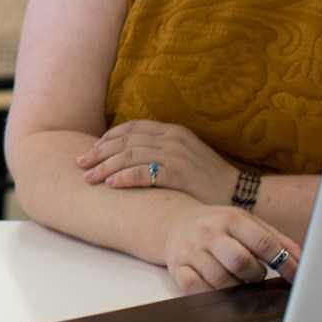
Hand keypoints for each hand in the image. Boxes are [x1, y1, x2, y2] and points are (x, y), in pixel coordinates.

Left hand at [78, 120, 238, 204]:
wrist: (240, 194)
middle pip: (125, 141)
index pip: (131, 128)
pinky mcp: (180, 173)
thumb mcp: (184, 156)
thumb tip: (129, 155)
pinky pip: (145, 173)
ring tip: (89, 178)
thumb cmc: (208, 179)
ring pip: (130, 155)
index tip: (91, 150)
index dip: (107, 138)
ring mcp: (176, 154)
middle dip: (99, 152)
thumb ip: (160, 150)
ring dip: (105, 167)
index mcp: (172, 131)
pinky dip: (125, 177)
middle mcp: (172, 138)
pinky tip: (111, 185)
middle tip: (80, 164)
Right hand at [161, 204, 300, 292]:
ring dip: (235, 287)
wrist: (175, 222)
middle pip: (240, 261)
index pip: (263, 242)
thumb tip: (303, 263)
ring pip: (220, 280)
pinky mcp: (177, 268)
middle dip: (255, 275)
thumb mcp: (248, 223)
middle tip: (255, 275)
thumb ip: (277, 240)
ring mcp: (190, 251)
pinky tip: (217, 290)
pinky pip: (194, 288)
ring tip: (237, 281)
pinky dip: (210, 294)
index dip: (285, 263)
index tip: (295, 276)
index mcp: (230, 219)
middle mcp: (208, 233)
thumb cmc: (220, 226)